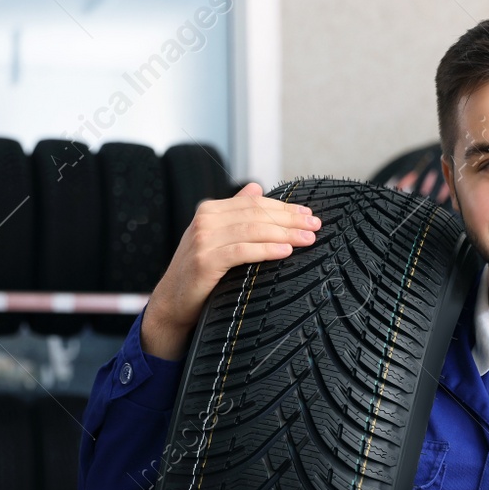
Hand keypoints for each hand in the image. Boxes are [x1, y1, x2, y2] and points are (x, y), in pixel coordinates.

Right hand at [140, 182, 322, 359]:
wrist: (173, 302)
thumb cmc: (200, 271)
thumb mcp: (216, 237)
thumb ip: (236, 212)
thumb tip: (257, 187)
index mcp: (210, 210)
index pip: (254, 203)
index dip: (284, 208)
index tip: (308, 215)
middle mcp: (205, 220)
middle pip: (256, 214)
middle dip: (290, 220)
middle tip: (315, 226)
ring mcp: (203, 240)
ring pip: (252, 230)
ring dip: (285, 234)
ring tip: (308, 239)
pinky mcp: (205, 261)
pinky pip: (243, 251)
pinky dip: (267, 250)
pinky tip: (286, 252)